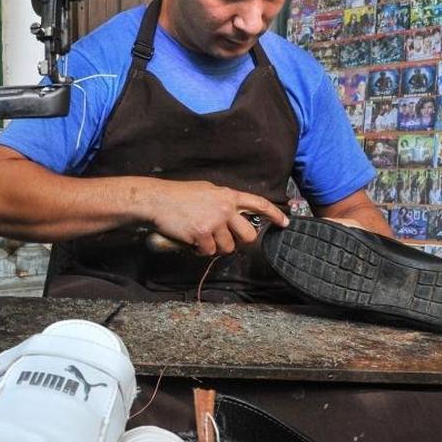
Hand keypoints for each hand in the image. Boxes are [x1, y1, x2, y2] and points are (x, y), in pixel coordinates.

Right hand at [143, 180, 288, 255]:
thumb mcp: (205, 190)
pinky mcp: (202, 234)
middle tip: (225, 240)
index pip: (258, 204)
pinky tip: (190, 240)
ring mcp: (214, 222)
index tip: (284, 223)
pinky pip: (209, 252)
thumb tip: (231, 213)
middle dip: (239, 241)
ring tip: (200, 236)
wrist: (156, 200)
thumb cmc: (177, 195)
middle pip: (248, 235)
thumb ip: (222, 201)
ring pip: (227, 247)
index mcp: (227, 195)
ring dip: (215, 247)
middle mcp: (225, 208)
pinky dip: (200, 250)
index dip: (273, 214)